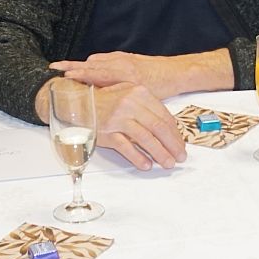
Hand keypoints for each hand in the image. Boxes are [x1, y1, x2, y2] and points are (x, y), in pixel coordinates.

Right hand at [40, 77, 186, 169]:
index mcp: (139, 93)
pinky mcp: (106, 131)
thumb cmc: (106, 100)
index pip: (164, 116)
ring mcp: (118, 118)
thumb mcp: (129, 95)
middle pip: (158, 127)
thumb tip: (170, 130)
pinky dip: (138, 157)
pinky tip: (146, 164)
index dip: (175, 133)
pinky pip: (126, 147)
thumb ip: (148, 109)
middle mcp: (130, 104)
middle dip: (172, 145)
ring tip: (167, 163)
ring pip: (145, 138)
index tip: (180, 144)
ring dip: (159, 153)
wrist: (78, 101)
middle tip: (180, 157)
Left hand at [51, 47, 232, 99]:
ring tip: (68, 76)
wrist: (176, 74)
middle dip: (73, 68)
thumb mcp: (131, 65)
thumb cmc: (154, 72)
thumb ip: (112, 67)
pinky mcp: (136, 83)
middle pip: (92, 66)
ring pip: (101, 71)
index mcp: (118, 62)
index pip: (92, 64)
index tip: (56, 67)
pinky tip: (92, 86)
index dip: (74, 66)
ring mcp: (127, 73)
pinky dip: (104, 83)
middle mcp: (120, 65)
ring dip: (84, 73)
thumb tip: (93, 67)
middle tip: (55, 69)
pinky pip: (116, 83)